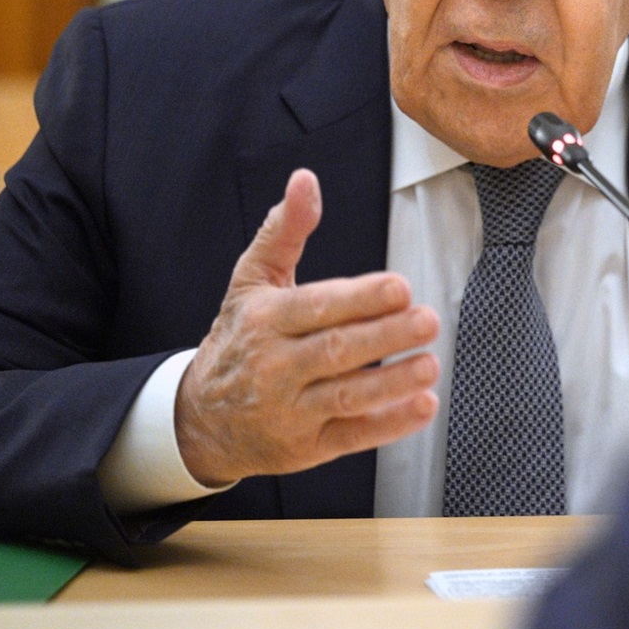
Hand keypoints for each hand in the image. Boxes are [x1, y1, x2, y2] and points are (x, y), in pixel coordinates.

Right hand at [175, 169, 440, 485]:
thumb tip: (305, 180)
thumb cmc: (239, 338)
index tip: (400, 288)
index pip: (317, 307)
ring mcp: (291, 411)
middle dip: (386, 336)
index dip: (360, 299)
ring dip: (393, 383)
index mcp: (266, 320)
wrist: (199, 418)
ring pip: (346, 397)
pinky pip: (351, 436)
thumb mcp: (251, 280)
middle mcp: (276, 367)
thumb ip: (283, 230)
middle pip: (336, 351)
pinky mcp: (307, 447)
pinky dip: (389, 425)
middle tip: (428, 320)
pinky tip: (421, 406)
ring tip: (430, 365)